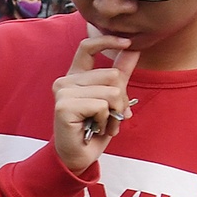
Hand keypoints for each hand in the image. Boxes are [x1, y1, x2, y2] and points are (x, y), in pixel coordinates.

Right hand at [53, 31, 140, 173]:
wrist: (78, 157)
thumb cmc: (93, 129)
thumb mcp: (111, 99)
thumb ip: (121, 74)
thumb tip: (134, 49)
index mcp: (75, 77)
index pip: (87, 47)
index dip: (108, 40)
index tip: (129, 43)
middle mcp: (65, 82)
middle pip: (112, 75)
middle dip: (122, 99)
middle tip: (112, 116)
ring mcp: (63, 93)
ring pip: (111, 91)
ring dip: (115, 113)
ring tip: (105, 124)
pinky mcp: (64, 106)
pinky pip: (102, 105)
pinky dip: (106, 120)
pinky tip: (96, 128)